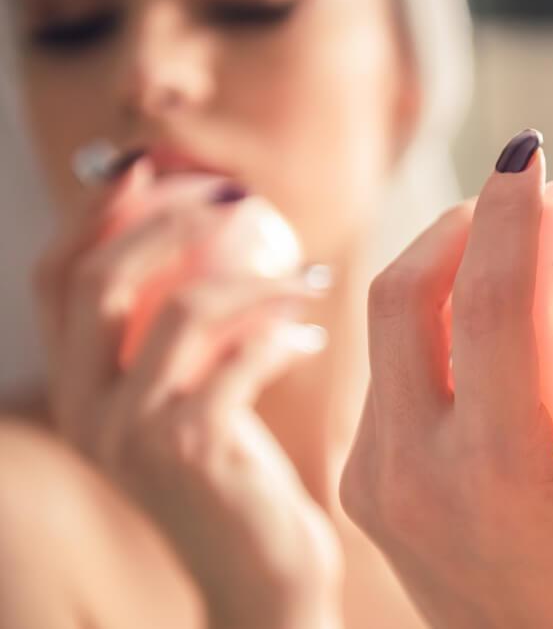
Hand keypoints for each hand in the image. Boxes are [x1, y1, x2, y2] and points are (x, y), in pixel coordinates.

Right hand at [34, 154, 341, 628]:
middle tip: (234, 203)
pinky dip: (280, 335)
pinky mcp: (187, 451)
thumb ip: (180, 338)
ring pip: (178, 311)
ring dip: (252, 280)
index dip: (96, 212)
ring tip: (304, 281)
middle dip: (165, 223)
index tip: (149, 167)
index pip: (57, 277)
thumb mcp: (190, 398)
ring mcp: (130, 434)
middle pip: (100, 279)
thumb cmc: (236, 475)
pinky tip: (310, 343)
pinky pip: (237, 358)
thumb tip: (215, 237)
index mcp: (77, 391)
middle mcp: (85, 410)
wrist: (259, 570)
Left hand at [341, 139, 552, 627]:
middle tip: (509, 194)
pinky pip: (386, 371)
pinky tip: (475, 321)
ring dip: (432, 264)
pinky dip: (427, 323)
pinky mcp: (355, 479)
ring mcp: (368, 476)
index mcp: (489, 475)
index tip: (527, 152)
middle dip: (452, 222)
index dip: (504, 214)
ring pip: (380, 328)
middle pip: (400, 299)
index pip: (487, 309)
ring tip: (491, 243)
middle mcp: (408, 471)